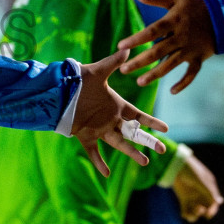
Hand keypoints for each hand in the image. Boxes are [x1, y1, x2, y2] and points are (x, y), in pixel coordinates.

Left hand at [72, 51, 168, 177]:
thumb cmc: (77, 80)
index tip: (166, 128)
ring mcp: (98, 129)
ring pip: (118, 143)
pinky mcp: (84, 136)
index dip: (152, 122)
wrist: (57, 91)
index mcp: (116, 105)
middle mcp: (110, 119)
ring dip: (130, 152)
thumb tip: (127, 49)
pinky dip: (99, 162)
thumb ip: (113, 63)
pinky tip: (106, 174)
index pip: (138, 116)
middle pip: (133, 133)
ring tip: (145, 162)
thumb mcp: (97, 71)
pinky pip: (93, 152)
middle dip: (148, 141)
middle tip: (162, 149)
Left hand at [117, 0, 215, 93]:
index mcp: (173, 21)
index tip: (120, 46)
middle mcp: (181, 37)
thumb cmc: (195, 6)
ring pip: (171, 65)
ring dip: (155, 75)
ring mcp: (190, 49)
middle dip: (140, 62)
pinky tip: (172, 91)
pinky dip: (183, 83)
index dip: (136, 39)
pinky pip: (192, 73)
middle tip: (124, 70)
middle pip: (158, 52)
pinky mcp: (199, 58)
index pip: (152, 32)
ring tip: (139, 82)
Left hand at [172, 154, 222, 221]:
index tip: (208, 213)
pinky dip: (186, 214)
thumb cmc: (190, 170)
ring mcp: (193, 197)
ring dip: (195, 215)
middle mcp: (202, 194)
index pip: (214, 203)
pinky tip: (184, 214)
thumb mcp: (201, 180)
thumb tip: (220, 202)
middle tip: (198, 209)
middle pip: (206, 209)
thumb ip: (209, 191)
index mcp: (209, 188)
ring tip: (190, 213)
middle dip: (204, 213)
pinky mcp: (183, 198)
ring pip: (196, 212)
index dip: (212, 210)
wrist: (175, 164)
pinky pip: (186, 210)